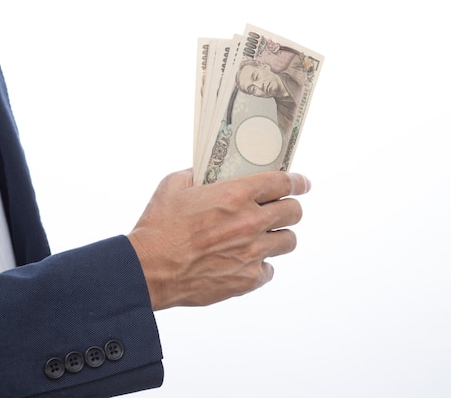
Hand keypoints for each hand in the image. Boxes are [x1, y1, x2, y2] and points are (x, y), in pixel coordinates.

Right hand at [127, 168, 310, 309]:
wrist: (147, 271)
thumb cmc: (157, 228)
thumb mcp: (172, 186)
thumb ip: (195, 174)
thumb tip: (206, 171)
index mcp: (235, 195)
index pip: (283, 183)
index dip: (298, 182)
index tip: (302, 184)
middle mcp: (250, 222)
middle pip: (294, 212)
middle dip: (289, 208)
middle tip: (280, 211)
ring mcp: (252, 252)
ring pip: (288, 241)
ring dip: (278, 237)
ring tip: (263, 238)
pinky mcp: (247, 279)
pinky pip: (270, 270)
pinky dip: (261, 265)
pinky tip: (244, 261)